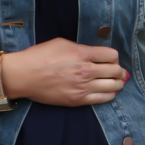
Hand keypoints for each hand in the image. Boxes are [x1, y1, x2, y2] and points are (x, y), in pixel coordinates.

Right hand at [0, 38, 127, 106]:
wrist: (24, 75)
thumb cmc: (40, 56)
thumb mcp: (62, 43)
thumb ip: (82, 48)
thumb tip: (96, 54)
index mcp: (82, 54)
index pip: (112, 55)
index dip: (114, 57)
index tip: (112, 59)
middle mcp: (85, 70)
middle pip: (115, 71)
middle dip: (120, 71)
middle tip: (120, 71)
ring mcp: (82, 87)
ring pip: (113, 86)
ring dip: (118, 83)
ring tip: (117, 82)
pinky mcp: (78, 100)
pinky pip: (103, 99)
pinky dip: (110, 95)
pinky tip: (109, 92)